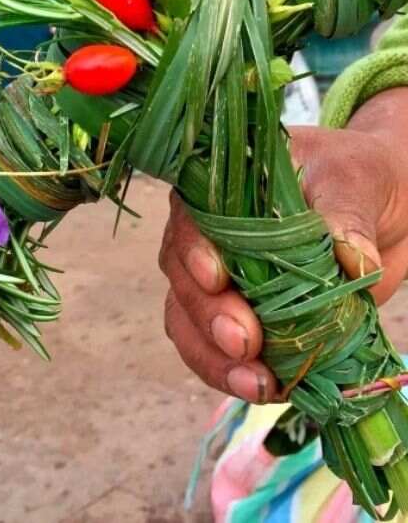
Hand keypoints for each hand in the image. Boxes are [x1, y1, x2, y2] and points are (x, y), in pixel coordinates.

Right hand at [159, 119, 407, 403]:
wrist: (382, 207)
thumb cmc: (356, 176)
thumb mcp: (355, 181)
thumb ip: (347, 215)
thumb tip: (355, 262)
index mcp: (217, 195)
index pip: (189, 223)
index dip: (194, 254)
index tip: (217, 280)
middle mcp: (205, 239)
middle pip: (182, 281)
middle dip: (209, 317)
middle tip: (245, 344)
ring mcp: (220, 284)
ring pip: (188, 323)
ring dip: (214, 358)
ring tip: (258, 385)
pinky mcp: (245, 320)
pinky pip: (219, 353)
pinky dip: (236, 375)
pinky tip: (270, 389)